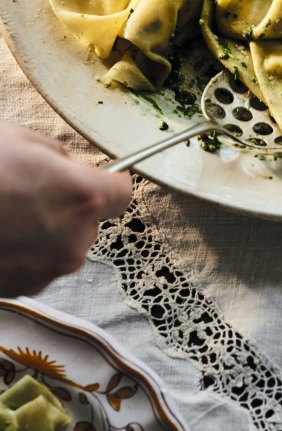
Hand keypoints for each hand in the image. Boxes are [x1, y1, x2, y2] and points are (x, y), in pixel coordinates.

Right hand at [0, 121, 131, 296]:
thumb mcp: (17, 139)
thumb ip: (56, 156)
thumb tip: (65, 167)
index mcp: (80, 198)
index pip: (122, 192)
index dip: (112, 181)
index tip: (103, 176)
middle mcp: (72, 242)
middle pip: (90, 221)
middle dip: (70, 204)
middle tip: (32, 186)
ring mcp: (44, 272)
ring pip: (61, 244)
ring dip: (45, 229)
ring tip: (4, 210)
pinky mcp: (20, 290)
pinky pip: (35, 263)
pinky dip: (22, 250)